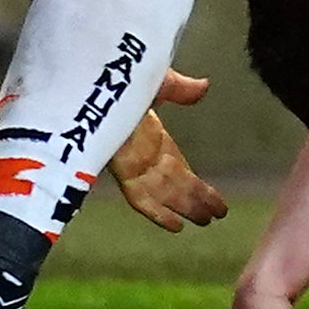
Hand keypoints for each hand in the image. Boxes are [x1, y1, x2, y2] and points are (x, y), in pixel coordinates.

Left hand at [108, 72, 228, 231]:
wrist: (94, 89)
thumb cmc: (116, 80)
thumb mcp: (155, 82)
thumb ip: (178, 89)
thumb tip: (204, 86)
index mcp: (151, 137)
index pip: (178, 167)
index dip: (196, 183)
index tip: (214, 197)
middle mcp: (144, 156)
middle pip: (175, 184)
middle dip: (195, 200)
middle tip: (215, 217)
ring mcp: (133, 165)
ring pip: (164, 193)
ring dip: (185, 207)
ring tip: (205, 222)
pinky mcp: (120, 170)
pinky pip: (141, 197)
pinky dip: (159, 212)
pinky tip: (176, 227)